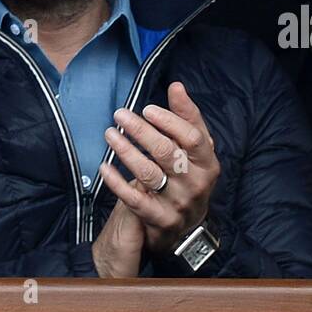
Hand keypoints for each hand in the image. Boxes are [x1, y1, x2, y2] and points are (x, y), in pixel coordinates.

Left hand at [91, 82, 221, 275]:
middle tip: (120, 115)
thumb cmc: (190, 176)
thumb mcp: (196, 149)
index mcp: (207, 163)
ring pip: (148, 173)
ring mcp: (177, 203)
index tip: (147, 109)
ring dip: (125, 151)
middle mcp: (195, 183)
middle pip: (166, 152)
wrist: (187, 225)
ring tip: (110, 134)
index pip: (191, 137)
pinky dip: (116, 182)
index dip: (169, 121)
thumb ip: (187, 118)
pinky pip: (134, 199)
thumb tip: (176, 87)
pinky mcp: (159, 219)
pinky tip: (104, 167)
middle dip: (140, 130)